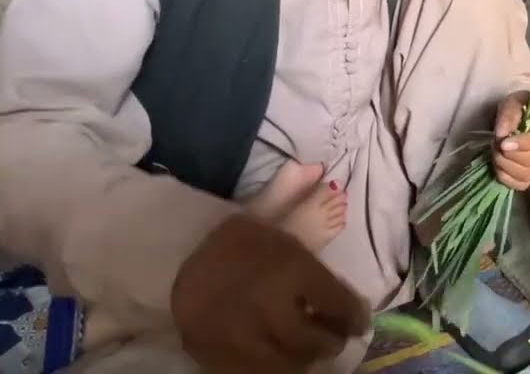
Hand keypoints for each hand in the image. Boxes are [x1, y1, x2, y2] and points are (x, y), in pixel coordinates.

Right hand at [172, 214, 370, 373]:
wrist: (172, 259)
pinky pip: (255, 372)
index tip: (358, 321)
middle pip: (316, 342)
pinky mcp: (217, 354)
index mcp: (291, 267)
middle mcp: (270, 304)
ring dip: (302, 359)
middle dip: (331, 341)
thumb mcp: (272, 220)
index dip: (355, 317)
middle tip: (332, 337)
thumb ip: (306, 210)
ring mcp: (242, 335)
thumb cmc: (234, 240)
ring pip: (288, 364)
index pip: (339, 303)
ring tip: (304, 348)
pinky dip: (272, 366)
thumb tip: (321, 176)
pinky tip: (275, 353)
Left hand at [492, 90, 529, 190]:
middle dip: (513, 156)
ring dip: (508, 166)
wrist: (521, 118)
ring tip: (496, 153)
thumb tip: (502, 134)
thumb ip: (509, 113)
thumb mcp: (515, 101)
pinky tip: (500, 167)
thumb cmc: (521, 107)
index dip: (526, 144)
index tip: (504, 143)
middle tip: (496, 144)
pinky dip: (508, 179)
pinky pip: (523, 185)